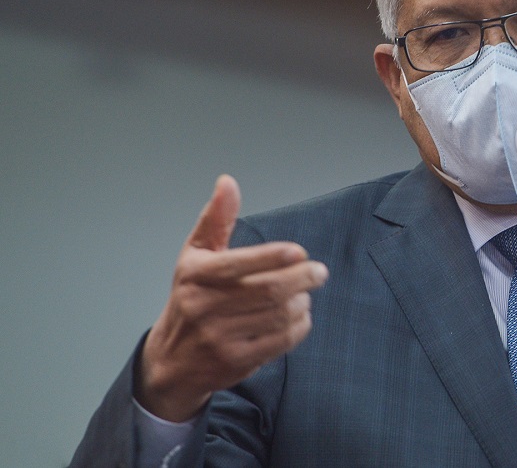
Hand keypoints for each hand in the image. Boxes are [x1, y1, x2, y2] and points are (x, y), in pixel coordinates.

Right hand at [136, 175, 328, 421]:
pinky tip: (300, 316)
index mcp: (195, 275)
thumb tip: (227, 182)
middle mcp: (204, 307)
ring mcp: (219, 338)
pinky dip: (298, 327)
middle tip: (319, 272)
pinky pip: (279, 342)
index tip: (299, 253)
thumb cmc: (189, 299)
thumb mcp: (194, 257)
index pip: (239, 264)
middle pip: (268, 291)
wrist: (171, 362)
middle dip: (301, 279)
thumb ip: (216, 219)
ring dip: (301, 302)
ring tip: (306, 293)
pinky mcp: (235, 362)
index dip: (273, 257)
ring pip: (278, 316)